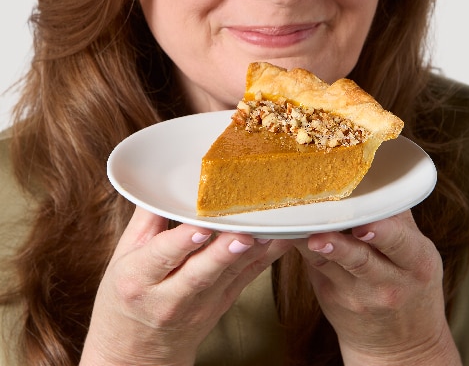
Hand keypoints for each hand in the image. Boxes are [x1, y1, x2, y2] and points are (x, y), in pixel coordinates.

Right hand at [80, 206, 291, 365]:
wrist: (138, 352)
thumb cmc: (126, 299)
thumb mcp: (122, 259)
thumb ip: (146, 221)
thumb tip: (159, 183)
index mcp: (138, 280)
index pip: (160, 258)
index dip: (181, 243)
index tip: (199, 227)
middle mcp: (170, 297)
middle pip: (200, 274)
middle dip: (222, 253)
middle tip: (242, 233)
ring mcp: (201, 305)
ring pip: (229, 276)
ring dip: (250, 253)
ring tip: (268, 230)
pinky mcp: (223, 304)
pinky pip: (247, 278)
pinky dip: (266, 258)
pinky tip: (282, 240)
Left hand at [295, 210, 460, 365]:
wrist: (400, 344)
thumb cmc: (409, 285)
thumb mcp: (417, 255)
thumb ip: (399, 219)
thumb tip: (380, 175)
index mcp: (416, 263)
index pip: (401, 243)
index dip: (383, 232)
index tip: (367, 222)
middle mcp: (388, 283)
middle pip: (362, 259)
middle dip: (344, 246)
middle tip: (326, 232)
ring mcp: (357, 295)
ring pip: (331, 265)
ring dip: (317, 248)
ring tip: (308, 237)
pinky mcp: (333, 299)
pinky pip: (315, 268)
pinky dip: (303, 249)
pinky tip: (291, 234)